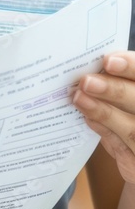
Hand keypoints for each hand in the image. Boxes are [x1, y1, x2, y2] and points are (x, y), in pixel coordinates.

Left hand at [73, 52, 134, 183]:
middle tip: (87, 81)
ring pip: (130, 128)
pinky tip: (87, 118)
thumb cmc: (129, 117)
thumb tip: (90, 71)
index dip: (131, 67)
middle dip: (113, 89)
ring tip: (80, 98)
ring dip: (103, 111)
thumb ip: (116, 85)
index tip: (109, 61)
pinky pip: (121, 147)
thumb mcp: (127, 95)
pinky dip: (103, 130)